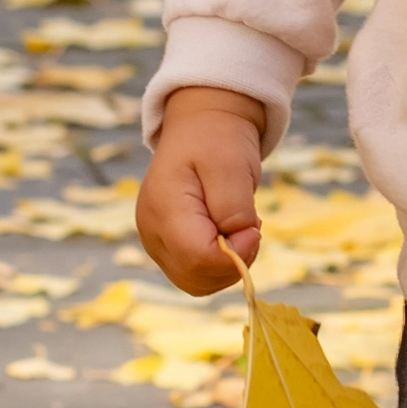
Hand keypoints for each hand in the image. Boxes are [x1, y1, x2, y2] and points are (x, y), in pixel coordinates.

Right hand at [137, 89, 276, 295]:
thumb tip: (236, 244)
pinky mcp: (166, 247)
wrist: (201, 124)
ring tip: (237, 226)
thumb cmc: (218, 139)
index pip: (199, 259)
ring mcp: (156, 242)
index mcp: (164, 209)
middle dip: (232, 263)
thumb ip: (234, 209)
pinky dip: (218, 265)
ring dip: (227, 266)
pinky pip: (195, 274)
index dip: (235, 255)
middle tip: (249, 227)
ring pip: (196, 283)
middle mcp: (152, 232)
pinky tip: (227, 234)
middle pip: (196, 278)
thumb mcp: (231, 165)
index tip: (254, 227)